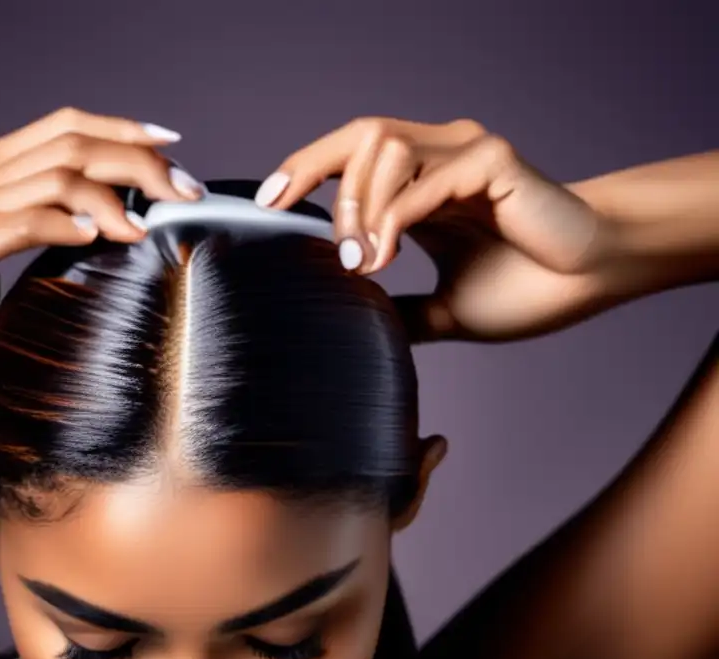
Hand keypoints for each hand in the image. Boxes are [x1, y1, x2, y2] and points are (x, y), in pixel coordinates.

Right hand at [0, 107, 202, 363]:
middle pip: (76, 142)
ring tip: (154, 224)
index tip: (168, 145)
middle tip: (184, 190)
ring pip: (61, 174)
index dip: (120, 128)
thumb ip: (36, 243)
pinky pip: (28, 221)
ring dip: (118, 197)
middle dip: (140, 162)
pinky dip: (69, 224)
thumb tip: (93, 256)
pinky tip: (100, 238)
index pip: (66, 126)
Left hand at [255, 117, 617, 342]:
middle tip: (312, 237)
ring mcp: (466, 153)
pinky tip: (384, 255)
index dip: (304, 168)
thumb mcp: (445, 307)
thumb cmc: (527, 288)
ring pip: (384, 149)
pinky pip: (425, 177)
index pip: (350, 153)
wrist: (590, 283)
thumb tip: (360, 325)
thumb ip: (402, 310)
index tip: (266, 202)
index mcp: (422, 183)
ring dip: (360, 206)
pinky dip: (393, 216)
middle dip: (317, 178)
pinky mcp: (493, 160)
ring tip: (364, 262)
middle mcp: (440, 155)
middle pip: (359, 136)